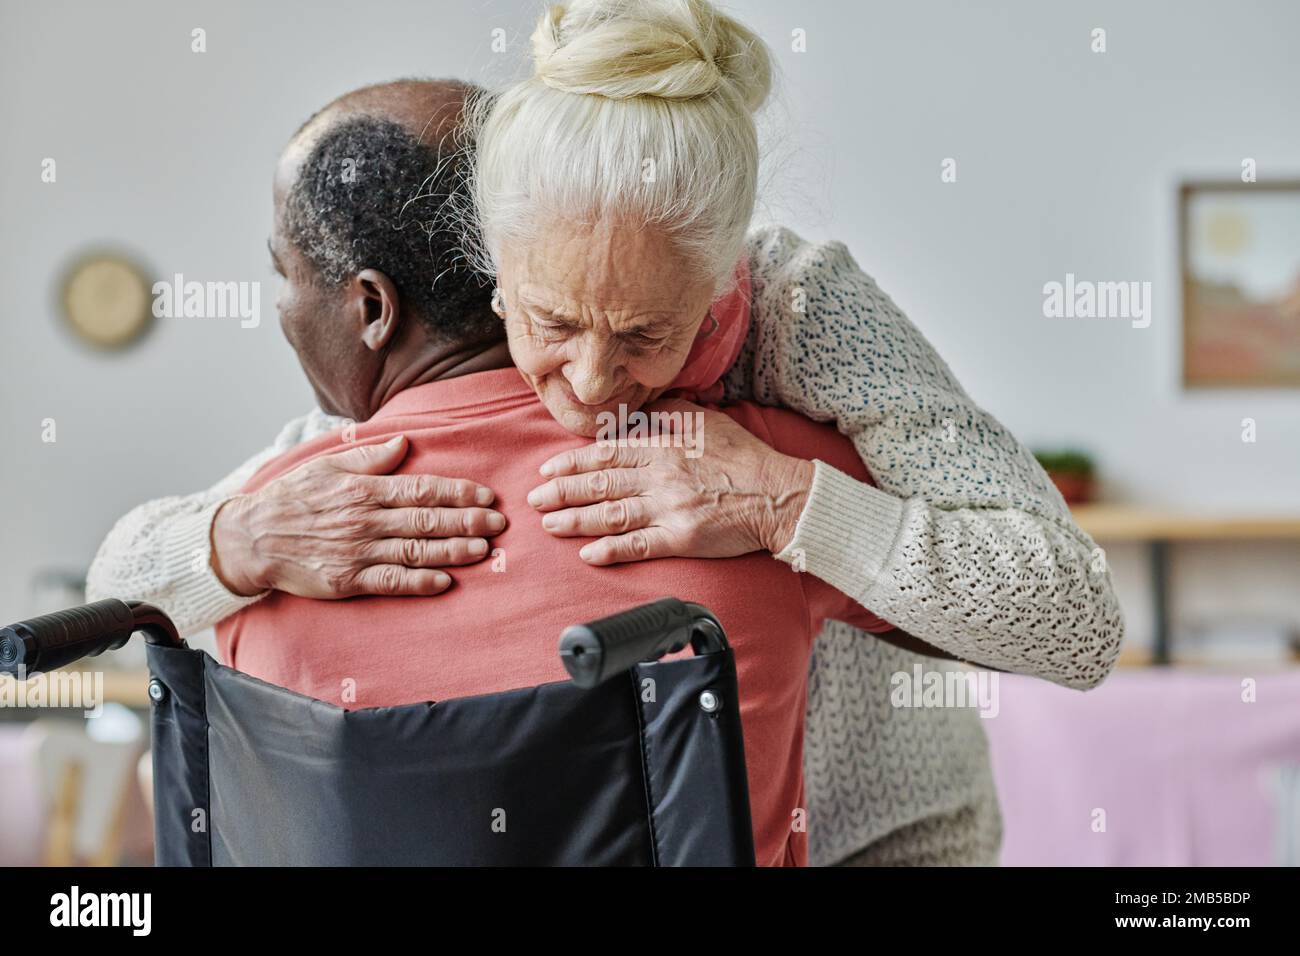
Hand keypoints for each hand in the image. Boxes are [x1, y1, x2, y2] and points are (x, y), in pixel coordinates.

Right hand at [210, 436, 505, 597]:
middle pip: (425, 520)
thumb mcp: (328, 466)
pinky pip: (390, 581)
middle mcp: (365, 520)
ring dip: (453, 550)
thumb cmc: (293, 498)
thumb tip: (404, 442)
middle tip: (499, 523)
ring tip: (484, 548)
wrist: (251, 538)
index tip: (485, 494)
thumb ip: (369, 457)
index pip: (420, 489)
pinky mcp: (347, 580)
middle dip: (467, 520)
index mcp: (364, 489)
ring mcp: (357, 551)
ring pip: (415, 551)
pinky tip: (445, 580)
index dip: (457, 492)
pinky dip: (419, 581)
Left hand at [526, 399, 813, 564]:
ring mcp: (669, 508)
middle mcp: (660, 475)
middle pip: (600, 483)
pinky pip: (638, 545)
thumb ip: (671, 413)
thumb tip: (642, 413)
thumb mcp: (707, 421)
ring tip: (549, 525)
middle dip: (561, 491)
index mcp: (663, 445)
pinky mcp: (682, 537)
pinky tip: (588, 553)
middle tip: (535, 499)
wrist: (779, 495)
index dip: (572, 462)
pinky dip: (610, 549)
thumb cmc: (745, 458)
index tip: (548, 468)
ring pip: (611, 514)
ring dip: (575, 519)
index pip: (607, 453)